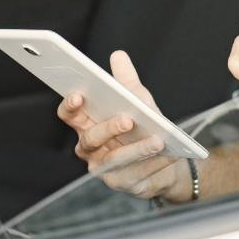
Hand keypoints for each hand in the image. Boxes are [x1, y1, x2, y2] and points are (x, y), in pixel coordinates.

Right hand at [56, 51, 191, 201]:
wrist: (168, 158)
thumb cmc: (145, 126)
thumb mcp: (139, 100)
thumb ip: (127, 80)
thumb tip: (118, 55)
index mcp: (87, 123)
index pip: (70, 115)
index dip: (70, 106)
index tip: (79, 94)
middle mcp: (90, 148)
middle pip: (90, 139)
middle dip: (108, 128)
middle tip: (127, 119)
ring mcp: (104, 168)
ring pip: (113, 160)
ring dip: (136, 149)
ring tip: (157, 140)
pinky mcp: (122, 183)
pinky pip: (134, 175)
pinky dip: (151, 164)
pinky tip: (166, 155)